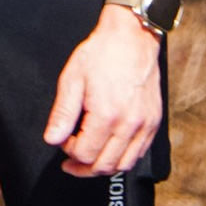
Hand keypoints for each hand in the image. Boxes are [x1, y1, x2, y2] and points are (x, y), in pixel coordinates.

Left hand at [43, 2, 166, 176]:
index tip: (64, 140)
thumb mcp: (72, 79)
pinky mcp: (154, 122)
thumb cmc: (102, 54)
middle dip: (83, 168)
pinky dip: (123, 158)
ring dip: (103, 167)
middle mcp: (129, 124)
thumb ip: (63, 113)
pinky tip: (110, 149)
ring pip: (124, 165)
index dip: (69, 152)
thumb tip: (52, 139)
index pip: (84, 153)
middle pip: (104, 166)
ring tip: (89, 159)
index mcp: (106, 114)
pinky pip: (139, 153)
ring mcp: (145, 124)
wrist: (133, 37)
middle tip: (71, 161)